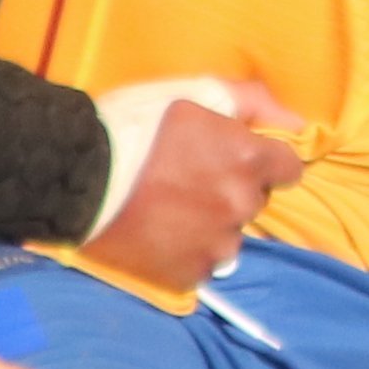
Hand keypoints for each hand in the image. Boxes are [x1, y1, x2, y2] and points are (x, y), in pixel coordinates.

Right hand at [80, 74, 310, 289]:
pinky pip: (200, 264)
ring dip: (209, 225)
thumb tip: (298, 122)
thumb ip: (252, 102)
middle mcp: (240, 205)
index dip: (261, 160)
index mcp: (247, 158)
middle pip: (254, 201)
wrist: (71, 176)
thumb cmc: (131, 125)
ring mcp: (216, 245)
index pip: (288, 168)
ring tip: (167, 210)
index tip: (230, 157)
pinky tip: (156, 233)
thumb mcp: (191, 93)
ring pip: (229, 236)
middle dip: (230, 189)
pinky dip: (185, 252)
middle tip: (186, 179)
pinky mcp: (188, 275)